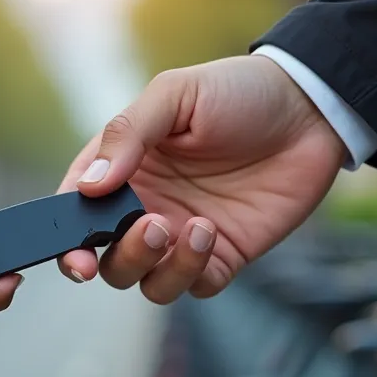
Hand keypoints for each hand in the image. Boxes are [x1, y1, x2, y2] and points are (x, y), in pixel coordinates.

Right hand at [57, 55, 346, 302]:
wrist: (310, 107)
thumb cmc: (237, 91)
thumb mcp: (175, 95)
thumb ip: (127, 135)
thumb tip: (88, 186)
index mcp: (122, 168)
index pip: (75, 213)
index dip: (65, 241)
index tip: (75, 254)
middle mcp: (146, 206)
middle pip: (108, 260)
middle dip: (122, 256)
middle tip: (152, 224)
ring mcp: (183, 234)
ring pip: (148, 282)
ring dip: (158, 267)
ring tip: (191, 228)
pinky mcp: (224, 253)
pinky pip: (197, 285)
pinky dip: (195, 271)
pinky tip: (212, 231)